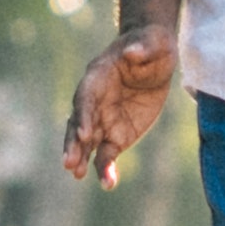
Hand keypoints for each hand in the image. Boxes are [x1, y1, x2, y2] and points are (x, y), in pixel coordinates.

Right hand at [64, 24, 181, 182]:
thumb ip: (142, 48)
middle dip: (74, 142)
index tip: (84, 133)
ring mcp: (103, 119)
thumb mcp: (153, 42)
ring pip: (87, 142)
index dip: (83, 113)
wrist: (154, 57)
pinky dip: (105, 169)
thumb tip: (131, 52)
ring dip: (81, 158)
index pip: (86, 97)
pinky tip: (108, 183)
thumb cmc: (151, 45)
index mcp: (98, 76)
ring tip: (77, 174)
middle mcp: (95, 100)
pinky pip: (106, 154)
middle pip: (79, 122)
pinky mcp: (116, 135)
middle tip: (69, 162)